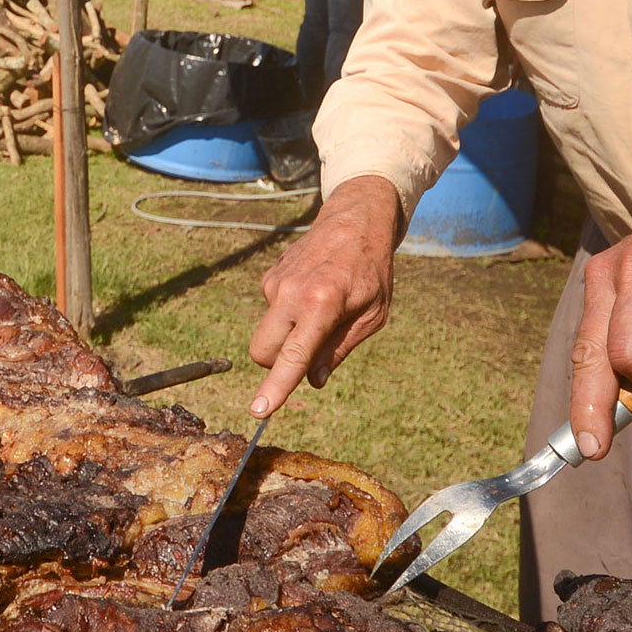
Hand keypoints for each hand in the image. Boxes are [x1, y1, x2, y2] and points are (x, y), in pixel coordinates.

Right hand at [247, 176, 400, 416]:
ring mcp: (276, 284)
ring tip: (321, 309)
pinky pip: (272, 312)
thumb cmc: (371, 271)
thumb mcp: (372, 316)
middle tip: (308, 353)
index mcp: (322, 305)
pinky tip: (312, 292)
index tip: (259, 411)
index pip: (292, 356)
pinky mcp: (269, 277)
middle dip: (275, 365)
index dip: (276, 387)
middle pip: (261, 352)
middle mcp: (291, 294)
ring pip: (266, 333)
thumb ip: (339, 349)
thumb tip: (315, 379)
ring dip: (286, 335)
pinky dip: (288, 314)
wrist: (355, 220)